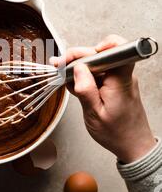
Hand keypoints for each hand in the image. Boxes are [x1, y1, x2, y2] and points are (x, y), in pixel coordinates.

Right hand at [53, 35, 155, 162]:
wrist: (132, 145)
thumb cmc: (117, 133)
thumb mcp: (95, 115)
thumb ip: (86, 90)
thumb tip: (77, 69)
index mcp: (120, 80)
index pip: (117, 50)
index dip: (99, 47)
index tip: (79, 57)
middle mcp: (121, 75)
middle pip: (99, 54)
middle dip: (77, 58)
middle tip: (59, 66)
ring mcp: (117, 78)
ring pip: (96, 62)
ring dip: (78, 67)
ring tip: (63, 76)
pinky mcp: (113, 83)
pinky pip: (97, 72)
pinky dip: (84, 76)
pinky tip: (74, 84)